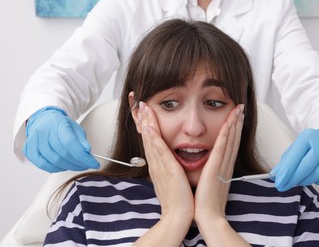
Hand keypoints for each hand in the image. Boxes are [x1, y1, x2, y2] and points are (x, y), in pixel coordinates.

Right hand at [23, 107, 99, 171]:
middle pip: (62, 153)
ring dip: (69, 167)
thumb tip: (87, 153)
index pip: (70, 143)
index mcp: (57, 123)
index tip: (94, 163)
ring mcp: (33, 140)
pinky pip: (43, 165)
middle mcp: (43, 131)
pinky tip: (64, 166)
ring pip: (54, 161)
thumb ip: (82, 141)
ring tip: (78, 165)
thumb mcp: (76, 129)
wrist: (44, 120)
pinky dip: (56, 168)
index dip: (83, 156)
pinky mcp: (28, 149)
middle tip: (87, 165)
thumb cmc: (62, 126)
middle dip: (78, 163)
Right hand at [137, 102, 193, 220]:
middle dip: (143, 119)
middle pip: (147, 137)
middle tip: (139, 103)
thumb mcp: (171, 179)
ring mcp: (160, 166)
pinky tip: (150, 128)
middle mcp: (156, 164)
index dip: (146, 126)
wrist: (178, 216)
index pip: (151, 141)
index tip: (145, 112)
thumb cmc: (178, 199)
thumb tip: (170, 161)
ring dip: (147, 123)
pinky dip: (154, 138)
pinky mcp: (168, 170)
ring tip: (144, 108)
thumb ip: (169, 168)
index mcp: (158, 165)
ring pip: (151, 140)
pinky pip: (160, 151)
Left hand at [194, 105, 247, 245]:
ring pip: (230, 140)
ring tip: (238, 110)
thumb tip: (210, 168)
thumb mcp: (211, 184)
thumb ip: (212, 174)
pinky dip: (227, 134)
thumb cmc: (206, 203)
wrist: (207, 216)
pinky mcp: (216, 167)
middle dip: (237, 123)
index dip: (234, 130)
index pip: (230, 145)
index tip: (236, 117)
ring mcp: (222, 165)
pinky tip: (229, 123)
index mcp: (223, 168)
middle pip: (233, 139)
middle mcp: (225, 164)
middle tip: (241, 108)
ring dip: (234, 124)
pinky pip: (222, 147)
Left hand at [271, 129, 318, 190]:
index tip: (279, 183)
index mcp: (307, 137)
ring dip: (305, 181)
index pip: (295, 157)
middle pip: (307, 166)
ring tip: (299, 180)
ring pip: (317, 174)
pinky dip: (317, 182)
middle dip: (294, 179)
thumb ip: (284, 163)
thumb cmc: (309, 146)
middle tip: (285, 186)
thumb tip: (274, 176)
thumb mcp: (294, 150)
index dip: (286, 172)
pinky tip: (312, 177)